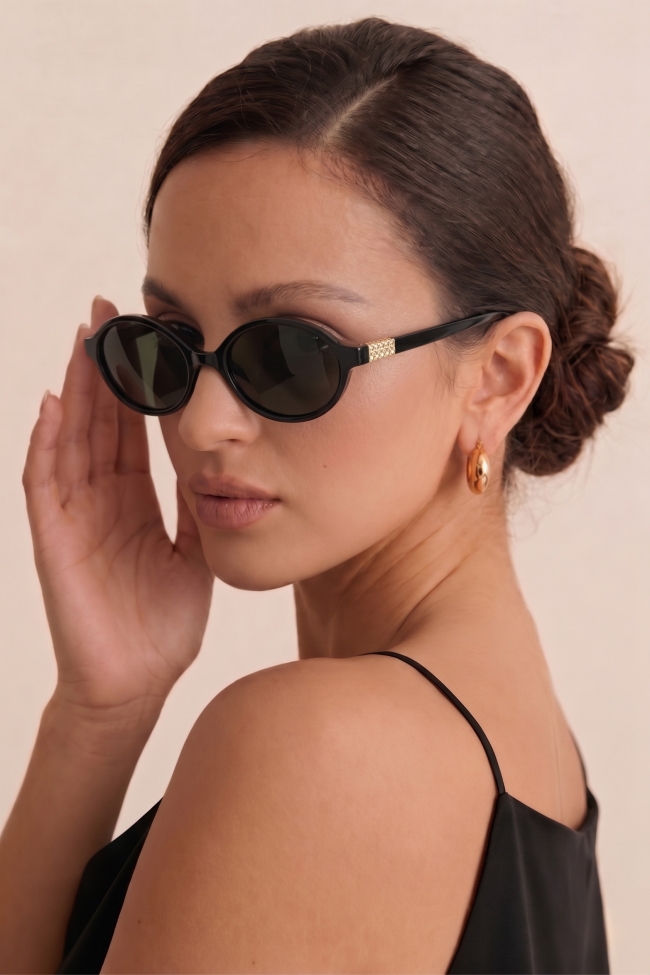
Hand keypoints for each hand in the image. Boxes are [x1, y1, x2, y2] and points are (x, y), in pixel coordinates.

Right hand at [23, 297, 213, 716]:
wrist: (139, 679)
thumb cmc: (164, 621)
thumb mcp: (192, 548)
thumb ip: (194, 505)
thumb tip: (214, 457)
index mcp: (134, 499)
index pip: (130, 429)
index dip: (134, 384)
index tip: (144, 336)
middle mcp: (100, 499)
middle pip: (97, 421)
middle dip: (101, 368)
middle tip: (107, 312)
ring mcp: (74, 517)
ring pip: (70, 439)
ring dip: (74, 390)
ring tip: (82, 341)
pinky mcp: (55, 540)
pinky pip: (45, 484)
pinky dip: (45, 444)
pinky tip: (51, 406)